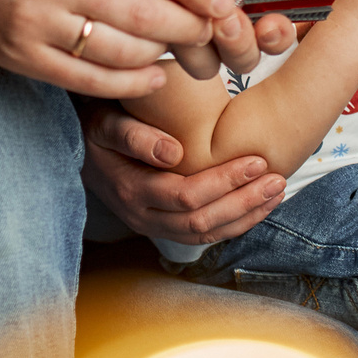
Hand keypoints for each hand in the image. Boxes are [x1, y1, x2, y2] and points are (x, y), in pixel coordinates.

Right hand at [0, 0, 238, 99]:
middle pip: (143, 11)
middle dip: (191, 26)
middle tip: (215, 32)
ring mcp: (32, 20)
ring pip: (121, 49)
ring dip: (163, 54)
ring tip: (182, 49)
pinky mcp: (20, 55)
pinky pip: (89, 78)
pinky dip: (129, 80)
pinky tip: (149, 74)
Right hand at [81, 102, 286, 246]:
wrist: (80, 147)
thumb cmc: (97, 126)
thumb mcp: (106, 122)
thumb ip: (134, 136)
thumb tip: (173, 151)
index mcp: (131, 191)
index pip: (185, 197)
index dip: (224, 182)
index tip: (256, 160)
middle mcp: (142, 216)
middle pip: (201, 222)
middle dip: (243, 202)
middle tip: (276, 179)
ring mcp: (152, 226)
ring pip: (206, 235)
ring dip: (245, 216)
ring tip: (277, 192)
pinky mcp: (163, 226)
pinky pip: (204, 235)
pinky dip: (235, 223)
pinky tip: (259, 206)